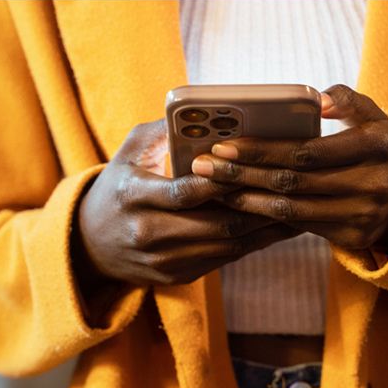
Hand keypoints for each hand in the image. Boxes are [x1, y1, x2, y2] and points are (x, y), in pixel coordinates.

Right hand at [74, 119, 299, 290]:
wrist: (91, 246)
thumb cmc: (118, 188)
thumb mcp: (129, 153)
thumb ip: (162, 131)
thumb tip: (203, 111)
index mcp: (132, 195)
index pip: (184, 192)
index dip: (222, 182)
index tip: (253, 165)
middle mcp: (147, 232)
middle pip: (216, 223)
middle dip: (257, 205)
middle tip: (291, 188)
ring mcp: (163, 259)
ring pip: (227, 245)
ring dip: (265, 228)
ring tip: (296, 207)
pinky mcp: (178, 276)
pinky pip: (224, 260)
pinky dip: (253, 243)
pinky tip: (277, 228)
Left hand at [190, 84, 387, 250]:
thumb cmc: (376, 146)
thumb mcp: (373, 116)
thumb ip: (347, 99)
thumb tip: (317, 100)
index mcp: (378, 145)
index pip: (309, 150)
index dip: (264, 150)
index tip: (226, 144)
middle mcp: (374, 183)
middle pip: (294, 181)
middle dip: (243, 173)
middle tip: (204, 165)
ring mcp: (364, 214)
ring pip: (291, 209)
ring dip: (246, 198)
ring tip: (213, 187)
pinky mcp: (353, 237)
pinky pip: (298, 226)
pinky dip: (264, 215)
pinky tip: (239, 203)